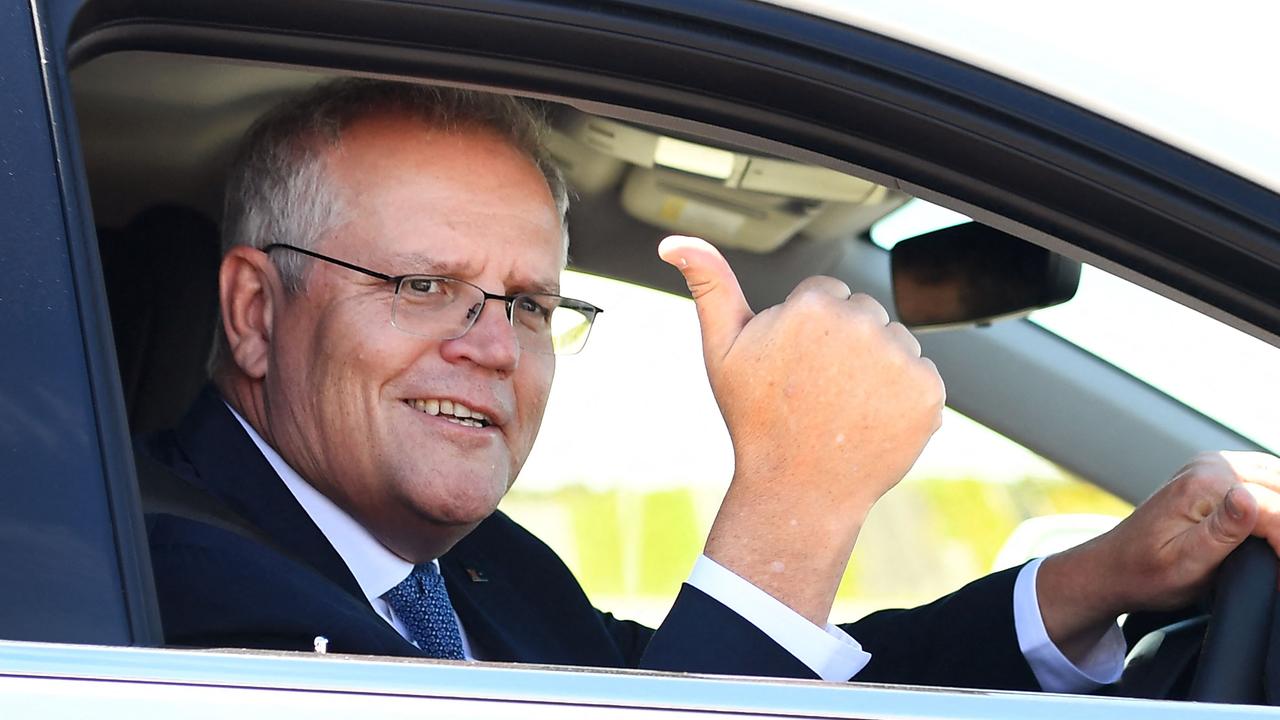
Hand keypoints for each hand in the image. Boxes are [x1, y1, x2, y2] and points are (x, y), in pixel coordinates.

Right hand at [659, 235, 944, 624]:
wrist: (796, 491)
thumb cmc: (755, 419)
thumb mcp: (721, 349)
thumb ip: (709, 285)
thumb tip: (674, 243)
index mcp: (813, 306)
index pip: (826, 295)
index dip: (806, 332)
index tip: (792, 367)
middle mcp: (862, 323)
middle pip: (864, 314)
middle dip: (845, 344)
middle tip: (817, 390)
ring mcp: (899, 359)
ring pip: (894, 343)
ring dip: (877, 368)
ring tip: (843, 407)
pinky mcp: (928, 392)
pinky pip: (921, 376)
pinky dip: (903, 397)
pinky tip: (871, 421)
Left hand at [1039, 451, 1279, 658]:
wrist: (1114, 566)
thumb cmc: (1145, 573)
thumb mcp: (1186, 564)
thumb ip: (1222, 532)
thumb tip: (1247, 498)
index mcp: (1204, 484)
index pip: (1276, 511)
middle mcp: (1211, 465)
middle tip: (1277, 567)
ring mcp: (1214, 466)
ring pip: (1278, 481)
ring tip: (1275, 552)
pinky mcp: (1217, 474)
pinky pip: (1267, 480)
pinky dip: (1276, 503)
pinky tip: (1273, 529)